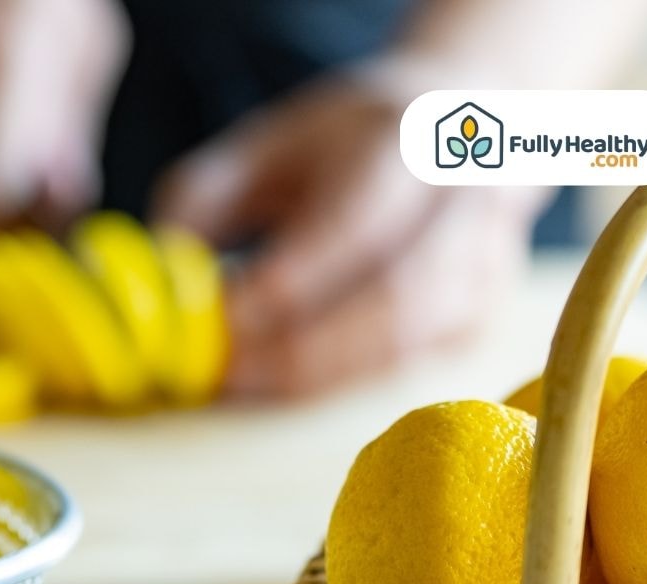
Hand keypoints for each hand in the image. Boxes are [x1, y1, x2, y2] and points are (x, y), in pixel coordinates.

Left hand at [154, 78, 546, 396]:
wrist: (452, 134)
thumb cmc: (338, 145)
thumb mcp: (260, 144)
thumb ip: (202, 201)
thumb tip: (164, 282)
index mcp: (409, 143)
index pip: (356, 226)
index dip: (287, 282)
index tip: (217, 319)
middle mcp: (465, 206)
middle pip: (388, 299)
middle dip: (293, 347)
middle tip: (216, 372)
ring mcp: (482, 269)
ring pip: (397, 346)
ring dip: (307, 376)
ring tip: (232, 382)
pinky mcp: (472, 322)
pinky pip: (396, 370)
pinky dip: (328, 385)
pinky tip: (271, 382)